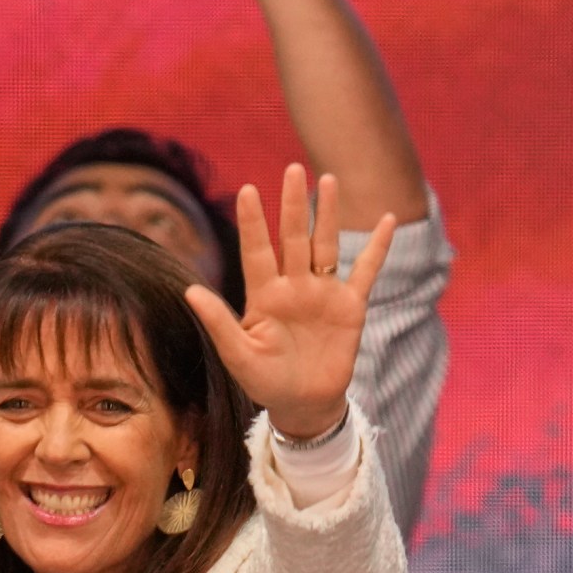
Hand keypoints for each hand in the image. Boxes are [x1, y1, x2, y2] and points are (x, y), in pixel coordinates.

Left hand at [186, 164, 393, 439]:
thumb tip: (189, 290)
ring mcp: (322, 293)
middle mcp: (293, 286)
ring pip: (325, 244)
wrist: (303, 404)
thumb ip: (218, 322)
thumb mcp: (237, 355)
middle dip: (292, 205)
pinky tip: (384, 219)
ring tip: (327, 179)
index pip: (256, 250)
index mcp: (264, 295)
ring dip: (327, 213)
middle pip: (293, 237)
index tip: (248, 190)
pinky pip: (365, 271)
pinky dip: (375, 247)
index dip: (253, 222)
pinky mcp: (350, 306)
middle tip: (292, 168)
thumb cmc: (265, 381)